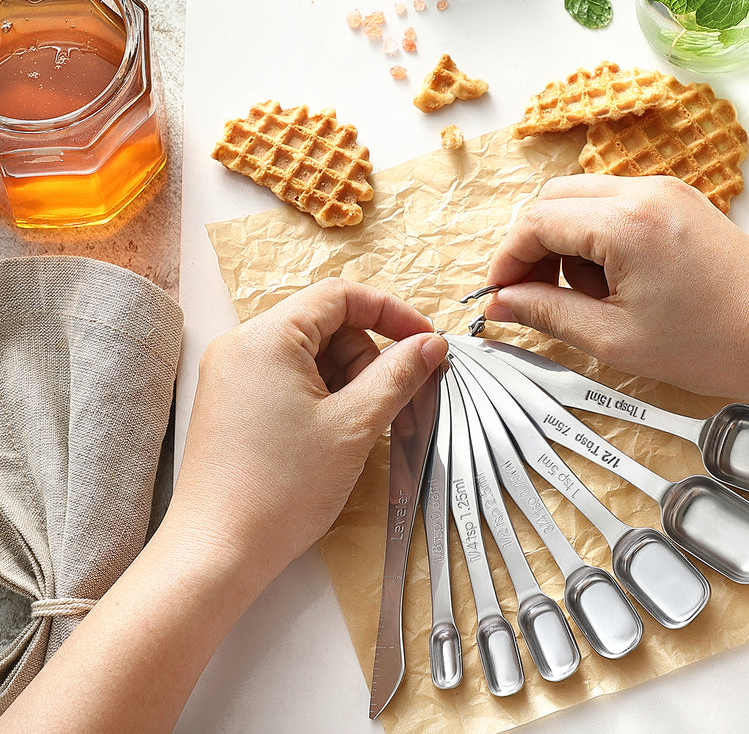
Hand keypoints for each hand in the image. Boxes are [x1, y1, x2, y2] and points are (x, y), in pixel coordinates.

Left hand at [169, 277, 447, 584]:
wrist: (218, 553)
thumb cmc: (280, 490)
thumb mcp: (354, 425)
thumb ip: (398, 374)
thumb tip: (431, 344)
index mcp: (267, 337)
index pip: (340, 295)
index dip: (390, 312)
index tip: (424, 341)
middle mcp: (242, 345)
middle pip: (326, 325)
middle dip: (367, 357)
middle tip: (390, 401)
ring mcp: (232, 374)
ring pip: (310, 354)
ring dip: (347, 380)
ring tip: (359, 428)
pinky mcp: (231, 402)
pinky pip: (288, 378)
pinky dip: (321, 396)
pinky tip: (333, 434)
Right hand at [483, 174, 748, 401]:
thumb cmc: (716, 344)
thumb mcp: (615, 339)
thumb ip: (547, 314)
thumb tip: (502, 303)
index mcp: (625, 222)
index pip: (536, 220)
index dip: (507, 259)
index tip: (500, 295)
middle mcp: (644, 191)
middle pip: (555, 199)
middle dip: (533, 246)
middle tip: (533, 295)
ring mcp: (666, 191)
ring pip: (583, 200)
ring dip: (567, 242)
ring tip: (589, 298)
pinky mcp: (680, 202)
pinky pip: (616, 207)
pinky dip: (598, 239)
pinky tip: (616, 284)